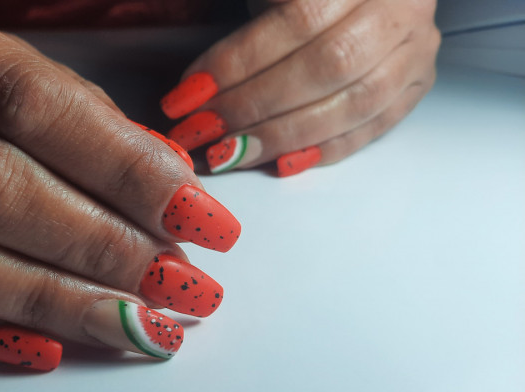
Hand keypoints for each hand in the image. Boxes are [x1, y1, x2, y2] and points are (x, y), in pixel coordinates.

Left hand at [159, 0, 440, 175]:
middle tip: (203, 129)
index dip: (238, 62)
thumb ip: (252, 21)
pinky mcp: (416, 84)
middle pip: (328, 66)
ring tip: (230, 152)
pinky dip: (321, 150)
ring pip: (354, 104)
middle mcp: (400, 7)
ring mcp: (415, 49)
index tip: (189, 93)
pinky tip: (279, 161)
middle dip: (255, 105)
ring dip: (283, 136)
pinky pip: (372, 128)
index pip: (298, 19)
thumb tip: (196, 83)